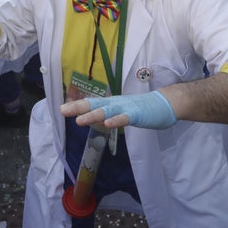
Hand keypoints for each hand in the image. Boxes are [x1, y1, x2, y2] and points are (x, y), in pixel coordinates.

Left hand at [62, 91, 176, 129]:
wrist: (166, 103)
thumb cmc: (143, 108)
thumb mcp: (122, 111)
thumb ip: (109, 114)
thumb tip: (94, 118)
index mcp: (112, 103)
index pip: (92, 103)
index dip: (77, 105)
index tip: (61, 109)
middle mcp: (116, 103)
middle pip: (95, 104)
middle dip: (78, 107)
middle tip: (62, 111)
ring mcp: (127, 108)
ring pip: (108, 111)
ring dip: (93, 115)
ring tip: (79, 120)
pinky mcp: (138, 114)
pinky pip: (126, 118)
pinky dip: (117, 121)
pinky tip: (108, 125)